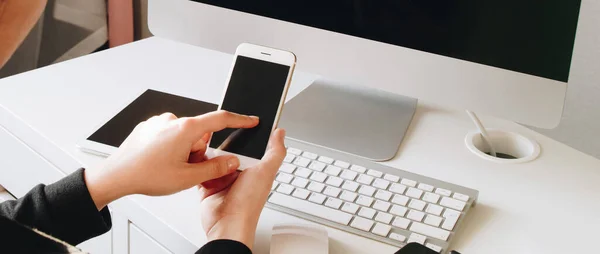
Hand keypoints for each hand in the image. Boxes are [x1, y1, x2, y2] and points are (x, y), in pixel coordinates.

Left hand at [84, 110, 259, 209]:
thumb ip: (215, 168)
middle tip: (186, 169)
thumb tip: (231, 161)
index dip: (240, 120)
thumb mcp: (187, 178)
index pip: (221, 119)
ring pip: (185, 136)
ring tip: (168, 167)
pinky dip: (170, 148)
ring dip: (184, 151)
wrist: (116, 176)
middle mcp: (172, 120)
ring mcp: (159, 122)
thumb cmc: (145, 175)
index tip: (251, 120)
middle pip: (200, 134)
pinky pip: (169, 135)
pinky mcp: (149, 127)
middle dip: (199, 151)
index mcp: (186, 129)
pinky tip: (159, 161)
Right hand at [198, 129, 285, 249]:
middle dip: (223, 143)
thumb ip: (275, 151)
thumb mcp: (266, 172)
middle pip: (229, 149)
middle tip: (217, 134)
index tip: (237, 122)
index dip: (244, 134)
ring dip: (209, 152)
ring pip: (213, 157)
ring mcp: (223, 179)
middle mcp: (239, 173)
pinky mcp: (208, 185)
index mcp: (255, 168)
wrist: (227, 224)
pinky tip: (198, 158)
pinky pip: (201, 170)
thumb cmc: (248, 203)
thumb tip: (280, 133)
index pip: (250, 145)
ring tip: (207, 147)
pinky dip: (198, 164)